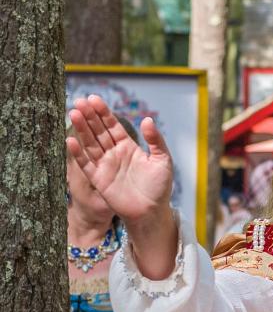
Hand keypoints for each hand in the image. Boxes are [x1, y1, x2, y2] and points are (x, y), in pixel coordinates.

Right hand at [67, 95, 173, 232]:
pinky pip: (85, 164)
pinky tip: (70, 140)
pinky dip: (77, 153)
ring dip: (81, 129)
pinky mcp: (98, 179)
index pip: (113, 126)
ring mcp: (105, 166)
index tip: (94, 99)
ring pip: (90, 143)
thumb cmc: (160, 188)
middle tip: (80, 101)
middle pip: (98, 131)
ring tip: (73, 113)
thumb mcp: (163, 161)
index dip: (103, 113)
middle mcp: (114, 154)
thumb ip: (156, 140)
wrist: (151, 212)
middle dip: (89, 116)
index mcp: (128, 147)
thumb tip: (148, 120)